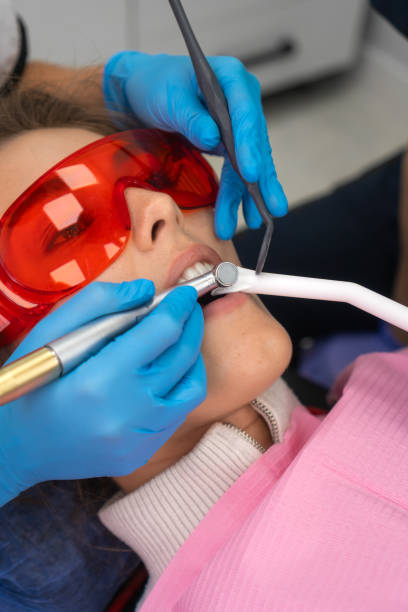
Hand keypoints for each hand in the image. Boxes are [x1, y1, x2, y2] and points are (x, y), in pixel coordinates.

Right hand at [0, 280, 205, 505]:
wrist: (18, 447)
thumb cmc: (33, 382)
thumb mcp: (52, 332)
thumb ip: (99, 302)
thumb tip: (146, 291)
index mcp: (98, 381)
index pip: (161, 332)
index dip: (178, 306)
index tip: (183, 293)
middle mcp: (124, 414)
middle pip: (182, 356)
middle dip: (190, 324)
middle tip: (187, 308)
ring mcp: (136, 439)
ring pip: (191, 387)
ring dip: (192, 356)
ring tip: (182, 338)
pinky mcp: (141, 453)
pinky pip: (179, 413)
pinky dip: (182, 385)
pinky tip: (169, 371)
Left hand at [103, 51, 287, 238]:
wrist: (143, 90)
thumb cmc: (155, 84)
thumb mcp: (168, 97)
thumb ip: (191, 117)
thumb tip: (213, 137)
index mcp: (232, 79)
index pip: (246, 114)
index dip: (249, 145)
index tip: (249, 172)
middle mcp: (242, 101)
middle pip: (255, 144)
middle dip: (260, 179)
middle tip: (268, 208)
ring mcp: (238, 124)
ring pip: (250, 162)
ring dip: (250, 195)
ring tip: (255, 221)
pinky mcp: (230, 143)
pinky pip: (238, 171)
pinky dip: (238, 193)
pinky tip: (245, 215)